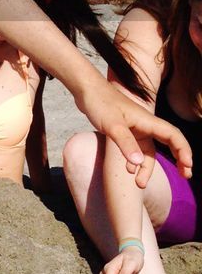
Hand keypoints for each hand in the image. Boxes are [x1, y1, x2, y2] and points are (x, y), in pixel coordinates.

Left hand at [74, 79, 190, 186]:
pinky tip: (128, 169)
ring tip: (139, 184)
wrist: (86, 90)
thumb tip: (138, 164)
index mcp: (148, 121)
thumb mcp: (112, 125)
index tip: (187, 167)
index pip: (174, 136)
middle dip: (179, 159)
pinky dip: (135, 160)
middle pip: (169, 143)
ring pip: (149, 151)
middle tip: (185, 175)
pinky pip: (137, 149)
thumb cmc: (100, 103)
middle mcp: (146, 125)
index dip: (184, 151)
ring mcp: (136, 128)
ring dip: (147, 167)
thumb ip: (125, 143)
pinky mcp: (126, 130)